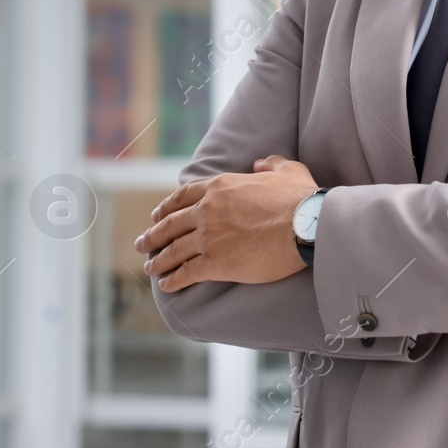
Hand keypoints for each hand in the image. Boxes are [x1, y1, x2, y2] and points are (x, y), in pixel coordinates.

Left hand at [133, 155, 317, 291]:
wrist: (305, 226)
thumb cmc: (300, 199)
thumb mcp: (286, 170)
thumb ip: (270, 163)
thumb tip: (259, 162)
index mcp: (219, 187)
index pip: (183, 197)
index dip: (165, 207)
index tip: (156, 215)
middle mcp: (207, 211)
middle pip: (171, 224)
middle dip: (153, 235)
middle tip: (141, 243)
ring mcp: (208, 238)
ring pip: (173, 250)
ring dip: (158, 260)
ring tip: (149, 268)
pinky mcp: (215, 263)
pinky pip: (186, 272)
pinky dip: (173, 279)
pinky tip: (166, 285)